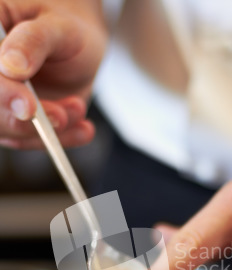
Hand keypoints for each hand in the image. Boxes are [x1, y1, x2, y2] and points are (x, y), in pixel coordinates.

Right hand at [0, 0, 105, 148]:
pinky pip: (31, 140)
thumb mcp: (58, 26)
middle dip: (26, 122)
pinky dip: (60, 139)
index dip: (3, 93)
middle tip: (62, 116)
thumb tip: (11, 66)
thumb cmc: (65, 27)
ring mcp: (0, 100)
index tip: (29, 107)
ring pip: (10, 131)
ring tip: (78, 108)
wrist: (78, 46)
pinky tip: (83, 129)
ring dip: (48, 130)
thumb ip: (34, 41)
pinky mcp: (16, 120)